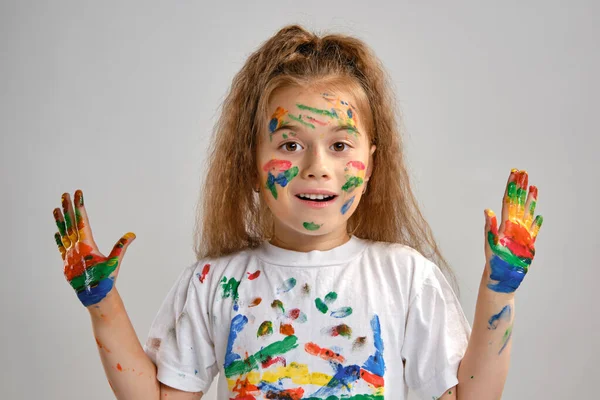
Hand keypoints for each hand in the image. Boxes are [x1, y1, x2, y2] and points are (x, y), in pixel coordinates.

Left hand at [53, 190, 135, 307]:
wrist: (94, 297)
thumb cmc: (106, 280)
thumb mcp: (115, 262)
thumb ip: (121, 247)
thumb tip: (131, 234)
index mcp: (86, 246)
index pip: (82, 221)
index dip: (79, 207)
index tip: (77, 195)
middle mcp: (75, 249)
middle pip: (70, 224)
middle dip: (68, 209)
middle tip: (65, 194)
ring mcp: (69, 257)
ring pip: (64, 234)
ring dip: (60, 221)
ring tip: (56, 209)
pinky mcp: (67, 265)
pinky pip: (62, 248)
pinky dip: (60, 239)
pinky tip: (57, 233)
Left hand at [483, 169, 543, 293]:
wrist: (500, 277)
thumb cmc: (494, 262)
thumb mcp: (491, 244)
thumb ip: (490, 227)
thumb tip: (487, 211)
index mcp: (505, 224)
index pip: (509, 200)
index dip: (512, 187)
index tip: (514, 173)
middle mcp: (513, 226)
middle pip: (518, 202)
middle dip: (521, 187)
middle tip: (523, 172)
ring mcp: (521, 234)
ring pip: (527, 212)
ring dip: (530, 200)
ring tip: (534, 187)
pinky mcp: (527, 244)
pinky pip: (533, 231)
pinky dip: (536, 223)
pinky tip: (539, 216)